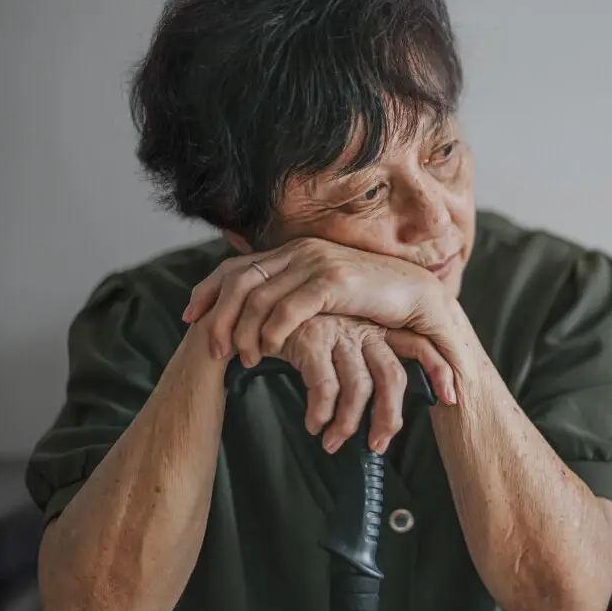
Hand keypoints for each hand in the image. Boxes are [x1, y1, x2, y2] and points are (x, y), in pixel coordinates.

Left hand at [183, 238, 447, 366]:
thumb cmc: (375, 304)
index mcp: (295, 251)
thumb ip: (296, 295)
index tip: (190, 316)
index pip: (238, 265)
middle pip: (239, 280)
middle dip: (219, 316)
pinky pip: (288, 308)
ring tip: (244, 359)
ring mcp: (317, 263)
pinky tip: (270, 351)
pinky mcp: (334, 282)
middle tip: (213, 349)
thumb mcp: (327, 296)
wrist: (420, 300)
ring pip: (258, 297)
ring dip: (244, 331)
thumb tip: (261, 310)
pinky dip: (272, 331)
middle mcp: (301, 251)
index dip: (208, 290)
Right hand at [275, 315, 454, 453]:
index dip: (438, 370)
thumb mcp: (340, 337)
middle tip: (378, 444)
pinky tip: (313, 424)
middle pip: (392, 377)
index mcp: (377, 327)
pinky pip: (325, 387)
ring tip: (333, 442)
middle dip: (389, 417)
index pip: (419, 345)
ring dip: (347, 424)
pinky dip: (321, 413)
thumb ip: (362, 361)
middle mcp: (364, 328)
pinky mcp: (312, 339)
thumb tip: (379, 407)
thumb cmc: (304, 327)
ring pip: (359, 388)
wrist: (261, 302)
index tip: (450, 399)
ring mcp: (339, 332)